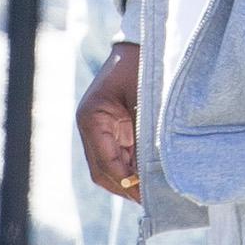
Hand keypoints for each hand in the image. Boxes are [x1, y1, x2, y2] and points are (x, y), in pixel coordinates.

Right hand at [76, 42, 141, 201]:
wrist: (141, 44)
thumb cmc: (143, 65)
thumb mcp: (145, 99)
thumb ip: (145, 133)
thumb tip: (153, 169)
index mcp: (91, 117)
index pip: (105, 161)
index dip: (125, 181)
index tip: (146, 194)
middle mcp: (90, 127)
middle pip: (102, 171)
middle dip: (125, 187)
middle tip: (152, 200)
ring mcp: (98, 130)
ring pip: (109, 168)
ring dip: (129, 181)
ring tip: (154, 193)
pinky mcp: (110, 130)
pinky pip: (118, 158)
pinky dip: (132, 170)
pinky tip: (151, 177)